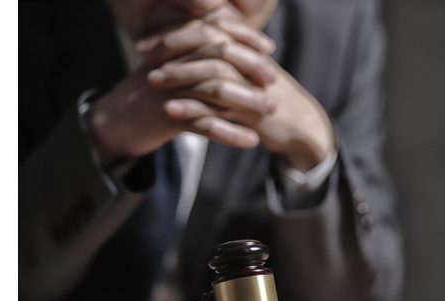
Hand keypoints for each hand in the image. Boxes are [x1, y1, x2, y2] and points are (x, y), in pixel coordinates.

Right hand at [86, 20, 276, 164]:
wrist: (114, 123)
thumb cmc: (149, 95)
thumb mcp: (172, 69)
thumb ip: (196, 54)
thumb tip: (227, 38)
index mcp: (175, 48)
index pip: (214, 31)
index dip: (244, 37)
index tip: (268, 47)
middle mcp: (173, 64)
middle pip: (219, 57)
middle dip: (252, 67)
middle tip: (274, 79)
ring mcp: (170, 90)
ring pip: (216, 91)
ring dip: (248, 101)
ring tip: (271, 110)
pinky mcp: (167, 117)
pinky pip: (204, 125)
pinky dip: (230, 133)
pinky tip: (251, 141)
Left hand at [143, 21, 333, 171]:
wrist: (301, 127)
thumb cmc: (269, 100)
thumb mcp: (247, 75)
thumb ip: (223, 61)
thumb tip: (191, 51)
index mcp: (245, 49)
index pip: (208, 28)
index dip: (176, 31)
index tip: (148, 41)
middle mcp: (248, 62)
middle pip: (207, 43)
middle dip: (172, 46)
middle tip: (143, 54)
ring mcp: (251, 86)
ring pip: (211, 73)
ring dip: (179, 74)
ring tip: (152, 80)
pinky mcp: (252, 113)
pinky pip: (218, 108)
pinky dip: (192, 108)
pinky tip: (171, 110)